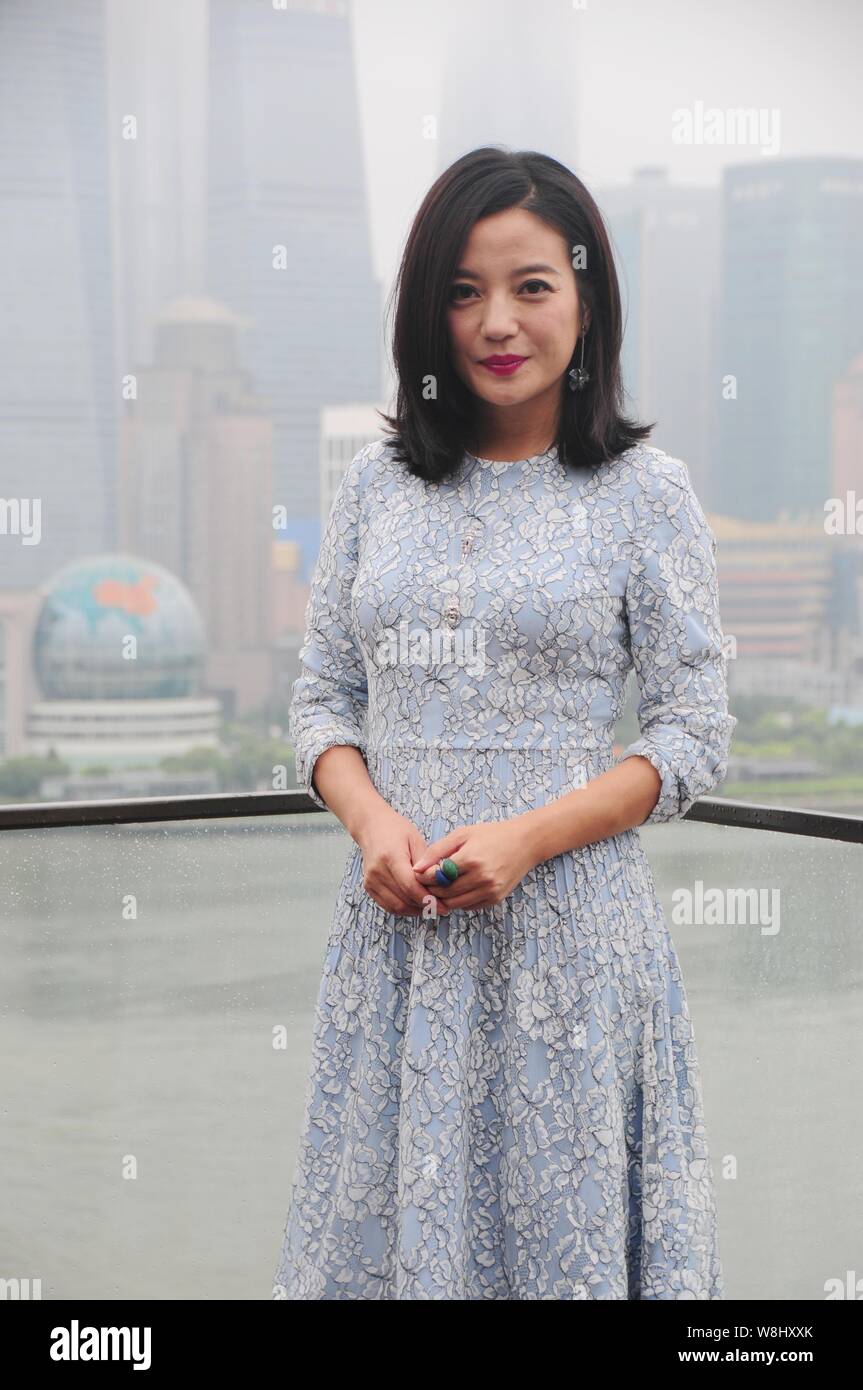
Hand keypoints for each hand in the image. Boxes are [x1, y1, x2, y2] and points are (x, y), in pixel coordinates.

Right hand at [355, 806, 453, 917]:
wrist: (371, 827)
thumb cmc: (396, 830)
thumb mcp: (416, 840)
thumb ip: (427, 863)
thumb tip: (441, 883)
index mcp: (390, 856)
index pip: (410, 886)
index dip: (428, 899)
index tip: (443, 906)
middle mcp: (377, 871)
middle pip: (404, 899)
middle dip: (424, 906)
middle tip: (441, 908)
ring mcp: (370, 880)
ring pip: (396, 907)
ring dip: (415, 910)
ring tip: (431, 906)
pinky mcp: (368, 887)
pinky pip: (388, 906)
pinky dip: (404, 909)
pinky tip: (416, 905)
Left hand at [411, 819, 539, 911]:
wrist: (525, 843)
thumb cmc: (491, 835)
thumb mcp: (462, 835)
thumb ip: (436, 851)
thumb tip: (415, 869)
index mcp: (471, 860)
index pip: (437, 877)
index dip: (424, 878)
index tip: (420, 873)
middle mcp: (481, 878)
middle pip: (444, 893)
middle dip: (431, 889)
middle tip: (427, 881)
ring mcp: (490, 891)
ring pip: (455, 904)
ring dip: (443, 898)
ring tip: (440, 886)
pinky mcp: (496, 898)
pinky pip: (469, 907)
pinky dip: (458, 901)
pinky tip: (457, 889)